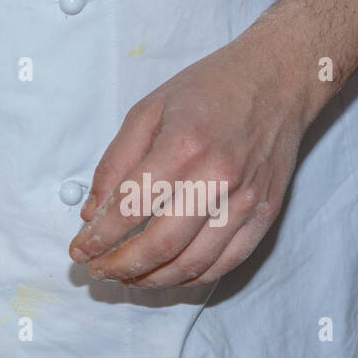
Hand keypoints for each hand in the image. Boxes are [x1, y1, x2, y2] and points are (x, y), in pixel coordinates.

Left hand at [68, 32, 312, 287]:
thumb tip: (92, 214)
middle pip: (159, 245)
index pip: (129, 210)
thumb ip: (114, 164)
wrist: (279, 78)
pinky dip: (191, 278)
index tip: (78, 251)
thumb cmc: (209, 90)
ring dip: (151, 279)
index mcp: (182, 148)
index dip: (97, 239)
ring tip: (125, 277)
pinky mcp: (265, 213)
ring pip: (192, 263)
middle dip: (119, 266)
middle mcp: (216, 178)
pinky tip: (165, 274)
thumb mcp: (147, 111)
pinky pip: (225, 263)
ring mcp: (245, 200)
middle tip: (97, 271)